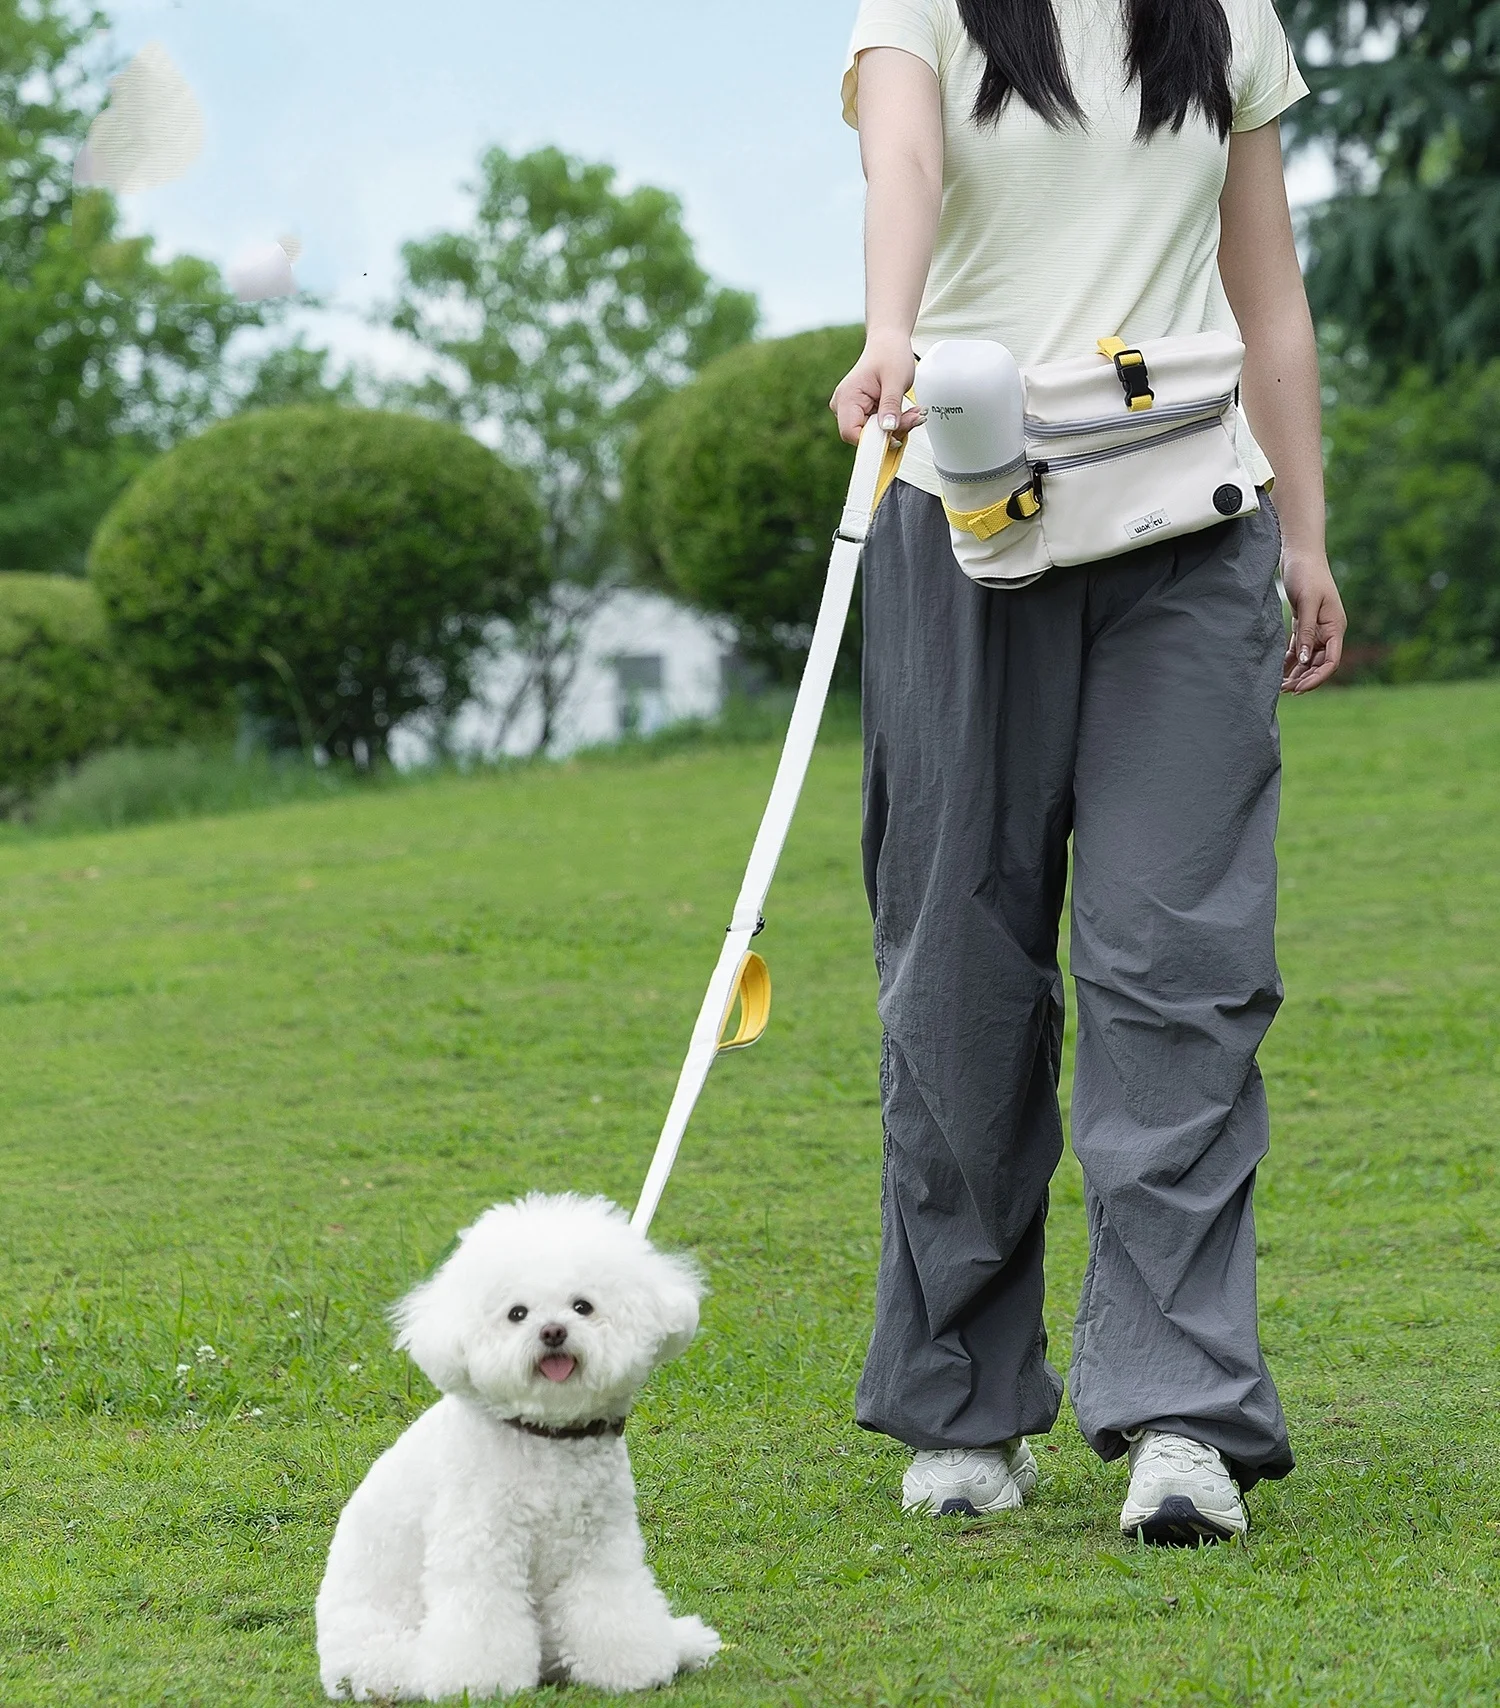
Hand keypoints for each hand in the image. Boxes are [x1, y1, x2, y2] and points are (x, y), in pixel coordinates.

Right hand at [831, 331, 923, 445]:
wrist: (888, 342)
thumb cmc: (890, 353)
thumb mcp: (895, 379)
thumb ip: (891, 405)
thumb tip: (888, 429)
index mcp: (847, 397)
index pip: (851, 433)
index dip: (874, 440)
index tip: (896, 437)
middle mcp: (844, 406)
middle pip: (865, 435)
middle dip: (892, 431)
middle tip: (914, 417)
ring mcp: (852, 410)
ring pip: (874, 434)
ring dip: (897, 427)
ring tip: (913, 412)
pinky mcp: (862, 412)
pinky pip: (878, 427)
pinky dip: (895, 423)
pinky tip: (906, 412)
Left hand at [1281, 550, 1345, 692]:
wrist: (1300, 554)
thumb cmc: (1307, 574)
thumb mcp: (1308, 603)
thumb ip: (1307, 631)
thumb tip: (1304, 659)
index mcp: (1335, 627)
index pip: (1331, 661)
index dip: (1317, 678)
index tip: (1299, 689)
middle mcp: (1328, 630)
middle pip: (1318, 663)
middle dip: (1304, 679)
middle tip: (1284, 691)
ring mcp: (1316, 628)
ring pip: (1307, 658)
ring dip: (1296, 673)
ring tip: (1279, 686)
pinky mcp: (1303, 623)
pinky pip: (1298, 648)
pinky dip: (1289, 660)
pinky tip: (1278, 672)